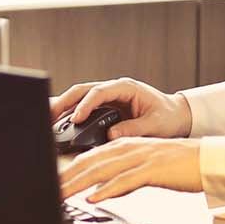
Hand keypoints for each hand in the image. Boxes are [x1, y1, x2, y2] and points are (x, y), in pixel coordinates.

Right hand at [48, 77, 193, 140]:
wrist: (176, 116)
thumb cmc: (168, 117)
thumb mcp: (155, 125)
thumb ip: (134, 129)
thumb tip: (111, 135)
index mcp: (125, 88)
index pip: (99, 92)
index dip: (85, 105)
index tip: (76, 119)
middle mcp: (113, 89)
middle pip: (82, 91)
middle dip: (64, 101)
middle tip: (49, 115)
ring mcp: (108, 97)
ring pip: (79, 97)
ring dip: (63, 107)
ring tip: (48, 119)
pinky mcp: (105, 107)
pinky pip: (83, 107)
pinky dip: (70, 114)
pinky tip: (59, 124)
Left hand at [60, 137, 202, 202]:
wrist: (208, 160)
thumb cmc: (179, 166)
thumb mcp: (145, 169)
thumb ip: (123, 177)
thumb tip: (102, 191)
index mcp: (125, 146)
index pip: (88, 158)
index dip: (68, 171)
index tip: (52, 183)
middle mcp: (128, 148)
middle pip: (89, 163)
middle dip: (65, 178)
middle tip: (47, 191)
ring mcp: (140, 157)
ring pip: (102, 170)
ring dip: (78, 184)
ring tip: (61, 195)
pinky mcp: (153, 169)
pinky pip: (126, 180)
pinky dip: (107, 189)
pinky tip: (94, 197)